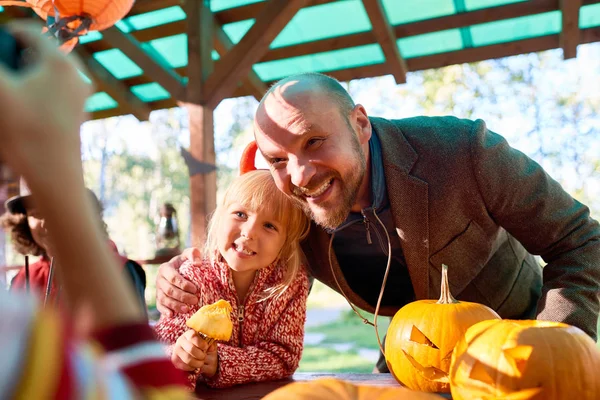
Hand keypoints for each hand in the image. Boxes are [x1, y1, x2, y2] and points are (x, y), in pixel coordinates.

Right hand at [0, 22, 90, 189]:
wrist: (55, 175)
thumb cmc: (26, 133)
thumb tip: (0, 66)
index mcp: (60, 61)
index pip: (26, 31)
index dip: (4, 38)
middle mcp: (77, 73)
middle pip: (37, 51)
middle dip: (14, 59)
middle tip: (4, 82)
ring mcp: (80, 93)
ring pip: (44, 71)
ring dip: (23, 77)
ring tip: (10, 98)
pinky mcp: (77, 110)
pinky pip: (51, 89)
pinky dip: (34, 92)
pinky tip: (22, 111)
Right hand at [156, 248, 201, 316]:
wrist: (180, 270)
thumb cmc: (186, 262)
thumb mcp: (190, 254)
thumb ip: (194, 254)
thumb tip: (197, 264)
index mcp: (165, 268)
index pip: (173, 277)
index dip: (184, 284)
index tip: (195, 289)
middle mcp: (159, 279)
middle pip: (169, 290)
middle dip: (182, 297)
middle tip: (195, 300)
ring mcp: (158, 290)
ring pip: (164, 299)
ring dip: (175, 305)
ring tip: (187, 310)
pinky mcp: (158, 298)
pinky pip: (159, 306)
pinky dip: (165, 311)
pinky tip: (172, 315)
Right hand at [172, 329, 216, 373]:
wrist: (194, 354)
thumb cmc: (202, 347)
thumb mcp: (208, 342)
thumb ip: (210, 343)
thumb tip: (210, 347)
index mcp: (189, 334)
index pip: (193, 337)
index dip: (201, 343)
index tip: (206, 347)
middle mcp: (181, 340)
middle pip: (191, 349)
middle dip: (201, 355)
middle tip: (204, 356)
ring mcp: (176, 350)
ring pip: (188, 360)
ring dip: (197, 363)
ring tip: (201, 362)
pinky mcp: (175, 360)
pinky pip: (184, 366)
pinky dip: (192, 368)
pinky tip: (195, 365)